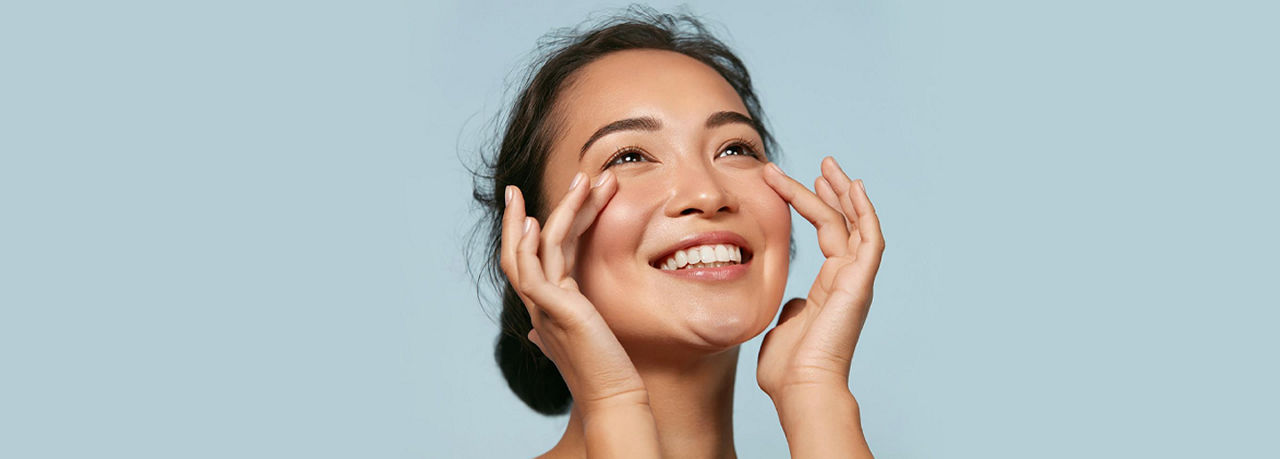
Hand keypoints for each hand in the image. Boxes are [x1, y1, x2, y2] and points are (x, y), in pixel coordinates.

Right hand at [500, 171, 650, 411]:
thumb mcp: (584, 338)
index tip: (533, 204)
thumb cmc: (605, 371)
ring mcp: (543, 308)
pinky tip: (538, 222)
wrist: (614, 397)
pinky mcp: (554, 312)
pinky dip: (531, 245)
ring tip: (578, 179)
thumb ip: (567, 322)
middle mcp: (539, 305)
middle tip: (518, 185)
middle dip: (520, 215)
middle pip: (522, 250)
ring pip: (534, 249)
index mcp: (547, 306)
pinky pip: (533, 272)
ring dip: (557, 210)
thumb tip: (539, 331)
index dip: (531, 230)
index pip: (532, 259)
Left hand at [756, 157, 885, 400]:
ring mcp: (856, 280)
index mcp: (829, 287)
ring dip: (843, 192)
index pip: (827, 233)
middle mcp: (847, 279)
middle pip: (845, 222)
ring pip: (855, 224)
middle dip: (833, 190)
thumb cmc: (787, 369)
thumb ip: (791, 308)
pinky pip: (869, 239)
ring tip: (829, 165)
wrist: (800, 388)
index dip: (813, 205)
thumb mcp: (783, 326)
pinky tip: (853, 187)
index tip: (793, 182)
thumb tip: (792, 301)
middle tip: (822, 164)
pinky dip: (865, 212)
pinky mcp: (860, 284)